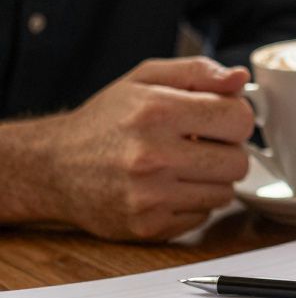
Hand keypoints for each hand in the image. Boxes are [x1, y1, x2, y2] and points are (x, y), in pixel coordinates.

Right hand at [45, 58, 253, 240]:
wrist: (54, 167)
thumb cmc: (106, 120)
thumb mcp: (145, 79)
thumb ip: (198, 72)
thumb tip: (240, 78)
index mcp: (157, 111)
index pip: (239, 120)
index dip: (235, 118)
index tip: (218, 119)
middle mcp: (152, 155)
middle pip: (239, 162)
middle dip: (227, 151)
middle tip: (201, 145)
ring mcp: (149, 196)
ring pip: (225, 193)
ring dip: (212, 180)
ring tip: (182, 165)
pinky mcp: (147, 226)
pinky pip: (203, 216)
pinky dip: (193, 203)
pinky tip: (168, 188)